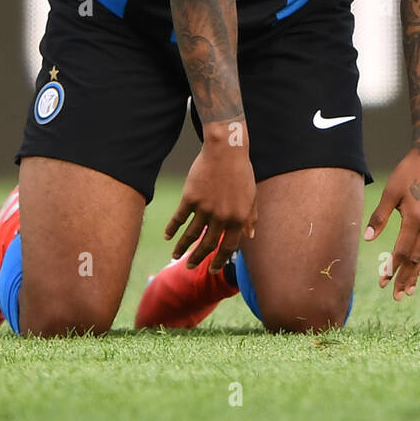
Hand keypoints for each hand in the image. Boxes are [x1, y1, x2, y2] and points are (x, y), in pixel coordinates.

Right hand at [165, 121, 256, 270]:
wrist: (225, 151)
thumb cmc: (240, 172)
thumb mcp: (251, 196)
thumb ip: (250, 218)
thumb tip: (250, 236)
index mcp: (238, 219)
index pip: (228, 247)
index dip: (219, 260)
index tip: (212, 269)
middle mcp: (221, 217)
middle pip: (207, 245)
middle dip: (198, 259)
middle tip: (190, 268)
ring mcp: (205, 208)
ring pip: (191, 235)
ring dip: (182, 248)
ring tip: (175, 256)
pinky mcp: (190, 198)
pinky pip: (179, 218)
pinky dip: (172, 228)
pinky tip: (168, 236)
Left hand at [363, 149, 419, 300]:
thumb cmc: (407, 172)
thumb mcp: (390, 192)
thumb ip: (379, 217)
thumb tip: (367, 240)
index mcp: (415, 218)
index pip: (402, 250)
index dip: (392, 267)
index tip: (383, 282)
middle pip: (415, 258)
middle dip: (405, 278)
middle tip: (396, 297)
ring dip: (415, 273)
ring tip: (409, 291)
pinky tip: (419, 269)